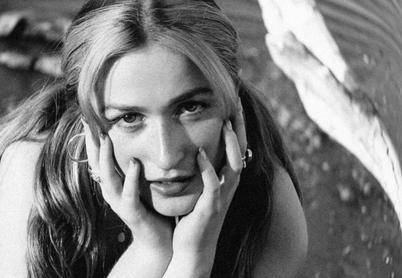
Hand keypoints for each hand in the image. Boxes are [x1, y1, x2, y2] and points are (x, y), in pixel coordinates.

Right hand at [83, 121, 173, 252]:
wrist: (157, 241)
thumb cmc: (150, 209)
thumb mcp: (140, 185)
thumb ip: (134, 167)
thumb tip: (136, 144)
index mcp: (112, 185)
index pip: (97, 158)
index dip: (91, 139)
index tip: (87, 118)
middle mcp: (111, 192)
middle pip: (96, 164)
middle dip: (91, 143)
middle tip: (88, 121)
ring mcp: (119, 203)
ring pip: (107, 178)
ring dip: (106, 157)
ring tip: (105, 138)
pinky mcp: (132, 213)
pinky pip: (129, 194)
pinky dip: (131, 179)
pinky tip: (136, 163)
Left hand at [171, 99, 246, 256]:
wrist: (193, 248)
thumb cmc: (194, 217)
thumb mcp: (201, 189)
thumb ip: (204, 171)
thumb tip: (197, 149)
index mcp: (226, 180)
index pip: (237, 147)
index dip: (238, 125)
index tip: (234, 103)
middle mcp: (229, 186)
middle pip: (242, 151)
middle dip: (240, 127)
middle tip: (237, 103)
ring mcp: (222, 197)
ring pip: (234, 165)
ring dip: (231, 144)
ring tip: (226, 123)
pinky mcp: (211, 207)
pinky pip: (213, 185)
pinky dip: (208, 169)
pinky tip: (200, 154)